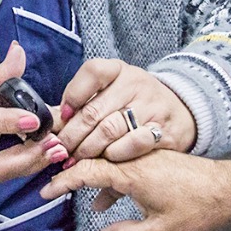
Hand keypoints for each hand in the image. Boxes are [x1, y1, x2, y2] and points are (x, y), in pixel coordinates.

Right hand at [39, 150, 230, 230]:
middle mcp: (136, 159)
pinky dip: (113, 180)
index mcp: (132, 173)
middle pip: (94, 159)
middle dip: (72, 171)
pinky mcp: (158, 161)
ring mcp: (147, 158)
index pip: (86, 171)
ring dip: (95, 179)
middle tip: (54, 185)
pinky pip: (126, 166)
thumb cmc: (199, 210)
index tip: (46, 191)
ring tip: (87, 202)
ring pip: (111, 163)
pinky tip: (112, 202)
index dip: (63, 181)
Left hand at [55, 59, 196, 162]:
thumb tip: (49, 121)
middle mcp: (136, 84)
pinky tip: (107, 160)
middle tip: (61, 151)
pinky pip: (132, 144)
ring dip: (88, 149)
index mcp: (119, 70)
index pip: (93, 71)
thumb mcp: (112, 93)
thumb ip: (82, 104)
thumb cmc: (135, 104)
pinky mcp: (163, 130)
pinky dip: (115, 155)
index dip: (73, 95)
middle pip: (94, 110)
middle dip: (72, 135)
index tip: (63, 116)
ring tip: (77, 160)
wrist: (182, 113)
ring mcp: (151, 106)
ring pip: (109, 130)